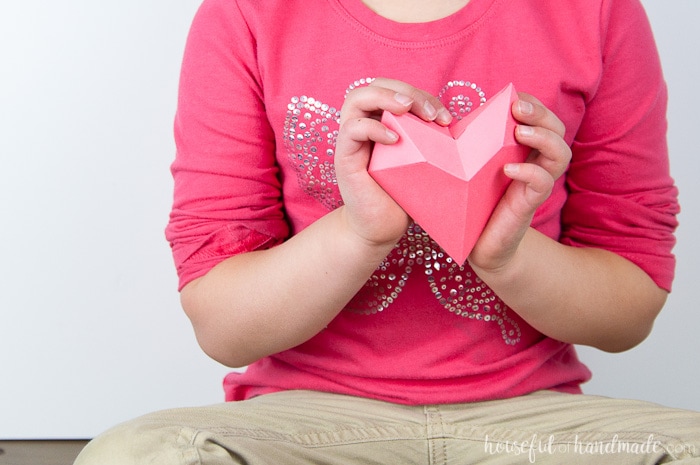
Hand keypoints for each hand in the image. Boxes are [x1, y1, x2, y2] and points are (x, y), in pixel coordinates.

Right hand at [335, 78, 451, 246]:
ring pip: (357, 97)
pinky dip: (374, 128)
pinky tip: (395, 139)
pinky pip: (352, 129)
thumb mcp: (425, 162)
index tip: (448, 120)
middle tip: (431, 115)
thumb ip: (433, 139)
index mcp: (383, 120)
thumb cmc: (405, 195)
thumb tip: (467, 126)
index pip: (398, 90)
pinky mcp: (344, 157)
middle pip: (377, 84)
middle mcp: (365, 124)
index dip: (423, 96)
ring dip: (386, 97)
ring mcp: (352, 138)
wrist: (382, 227)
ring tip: (407, 108)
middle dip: (408, 92)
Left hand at [468, 92, 570, 271]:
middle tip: (519, 108)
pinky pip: (541, 183)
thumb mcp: (469, 166)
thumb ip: (467, 142)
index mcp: (523, 150)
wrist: (476, 244)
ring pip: (560, 154)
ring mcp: (535, 184)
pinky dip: (529, 172)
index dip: (534, 104)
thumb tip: (442, 116)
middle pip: (558, 130)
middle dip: (542, 114)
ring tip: (520, 132)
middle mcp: (535, 163)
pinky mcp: (529, 204)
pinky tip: (509, 169)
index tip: (515, 96)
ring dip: (543, 137)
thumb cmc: (471, 201)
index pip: (542, 119)